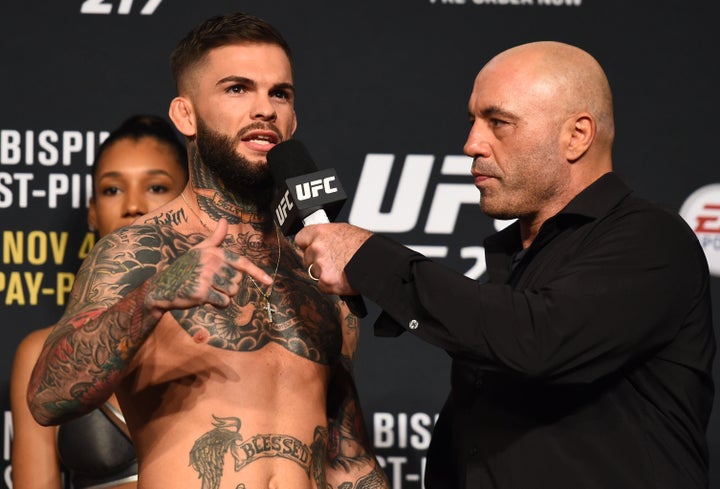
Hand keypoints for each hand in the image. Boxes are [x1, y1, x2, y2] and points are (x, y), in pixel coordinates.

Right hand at [147, 219, 271, 310]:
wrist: (163, 287)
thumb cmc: (185, 268)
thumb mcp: (200, 250)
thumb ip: (216, 238)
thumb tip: (224, 220)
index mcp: (214, 252)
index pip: (241, 263)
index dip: (257, 273)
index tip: (269, 282)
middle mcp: (211, 263)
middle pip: (238, 281)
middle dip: (228, 286)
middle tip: (211, 283)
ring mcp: (206, 277)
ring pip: (232, 293)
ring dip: (223, 295)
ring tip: (207, 290)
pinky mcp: (201, 293)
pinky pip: (223, 302)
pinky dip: (217, 304)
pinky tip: (204, 299)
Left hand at [294, 223, 371, 294]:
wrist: (378, 262)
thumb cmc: (366, 246)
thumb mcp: (345, 231)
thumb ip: (328, 237)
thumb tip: (323, 241)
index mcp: (321, 232)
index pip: (300, 238)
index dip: (307, 245)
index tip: (311, 248)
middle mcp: (317, 248)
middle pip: (306, 258)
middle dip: (316, 261)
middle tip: (332, 261)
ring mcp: (320, 266)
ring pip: (314, 273)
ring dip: (324, 273)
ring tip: (341, 269)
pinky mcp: (326, 282)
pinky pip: (322, 286)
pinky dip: (331, 285)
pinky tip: (343, 278)